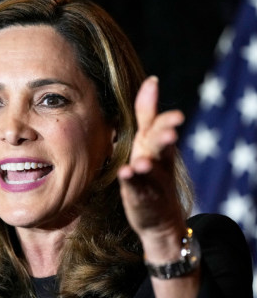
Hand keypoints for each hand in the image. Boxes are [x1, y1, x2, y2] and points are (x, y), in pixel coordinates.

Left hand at [118, 76, 186, 241]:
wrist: (159, 217)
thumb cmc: (151, 170)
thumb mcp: (149, 140)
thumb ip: (148, 113)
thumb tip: (152, 80)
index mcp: (157, 144)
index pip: (162, 127)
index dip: (166, 119)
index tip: (167, 103)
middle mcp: (158, 160)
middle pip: (161, 146)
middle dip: (165, 138)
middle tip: (171, 130)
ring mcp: (151, 179)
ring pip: (152, 169)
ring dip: (148, 163)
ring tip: (142, 161)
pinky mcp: (142, 197)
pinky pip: (137, 188)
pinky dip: (132, 181)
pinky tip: (126, 174)